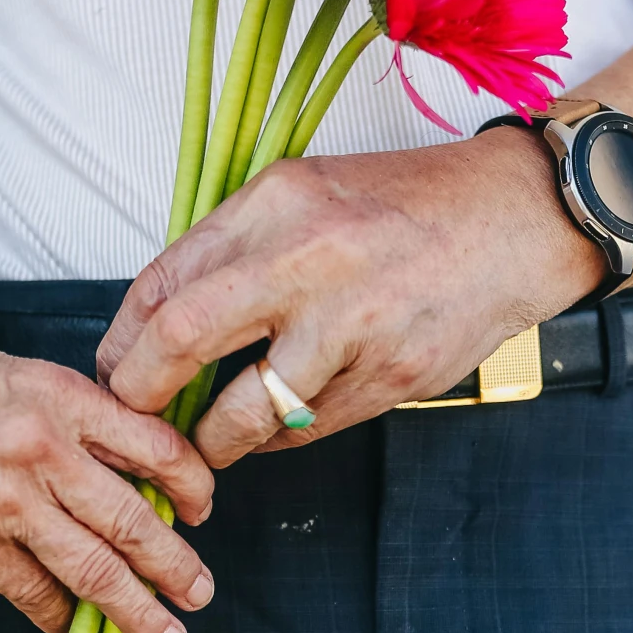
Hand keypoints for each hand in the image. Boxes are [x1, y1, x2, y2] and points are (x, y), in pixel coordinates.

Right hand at [0, 329, 214, 632]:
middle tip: (200, 594)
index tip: (201, 509)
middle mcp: (39, 449)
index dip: (190, 484)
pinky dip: (60, 617)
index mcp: (54, 394)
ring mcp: (4, 506)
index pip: (154, 444)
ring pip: (94, 571)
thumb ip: (60, 409)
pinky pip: (34, 594)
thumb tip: (115, 448)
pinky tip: (74, 629)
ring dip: (137, 611)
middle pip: (134, 520)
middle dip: (177, 567)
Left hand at [97, 129, 603, 465]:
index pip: (162, 281)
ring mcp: (354, 323)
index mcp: (275, 203)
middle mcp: (309, 258)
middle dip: (141, 395)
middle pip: (181, 339)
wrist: (516, 220)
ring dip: (211, 441)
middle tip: (137, 419)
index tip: (116, 370)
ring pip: (243, 413)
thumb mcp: (307, 191)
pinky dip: (278, 436)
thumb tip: (155, 322)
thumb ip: (234, 246)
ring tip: (208, 441)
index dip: (122, 340)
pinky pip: (305, 430)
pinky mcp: (391, 376)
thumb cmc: (405, 205)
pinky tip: (280, 421)